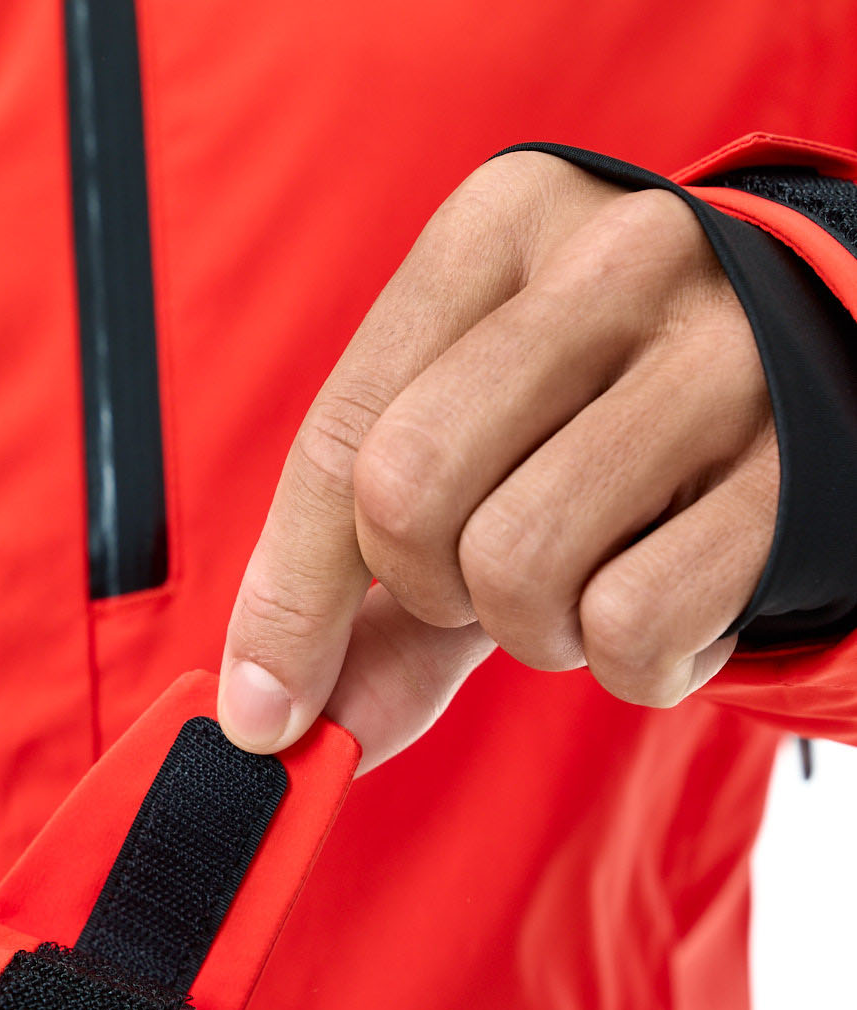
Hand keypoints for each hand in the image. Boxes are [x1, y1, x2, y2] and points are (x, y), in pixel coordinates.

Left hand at [219, 151, 776, 766]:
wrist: (816, 380)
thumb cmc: (599, 421)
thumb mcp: (474, 461)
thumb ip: (367, 594)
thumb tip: (272, 724)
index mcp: (499, 228)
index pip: (343, 434)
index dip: (288, 596)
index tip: (265, 708)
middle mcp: (616, 262)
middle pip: (407, 495)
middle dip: (427, 589)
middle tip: (485, 579)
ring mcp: (721, 359)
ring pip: (518, 568)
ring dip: (534, 631)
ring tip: (593, 577)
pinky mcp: (795, 472)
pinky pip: (633, 627)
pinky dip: (633, 664)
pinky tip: (674, 600)